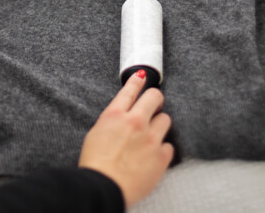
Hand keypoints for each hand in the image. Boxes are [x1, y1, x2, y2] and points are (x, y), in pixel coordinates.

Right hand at [78, 72, 173, 208]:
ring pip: (165, 119)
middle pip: (155, 97)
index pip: (130, 90)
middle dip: (155, 99)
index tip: (143, 76)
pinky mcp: (161, 156)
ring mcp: (150, 139)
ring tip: (150, 136)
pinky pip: (169, 146)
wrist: (104, 187)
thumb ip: (112, 122)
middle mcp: (135, 122)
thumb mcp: (95, 134)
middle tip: (154, 106)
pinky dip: (162, 150)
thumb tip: (121, 118)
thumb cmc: (95, 165)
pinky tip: (153, 156)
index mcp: (115, 116)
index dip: (138, 81)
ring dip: (159, 125)